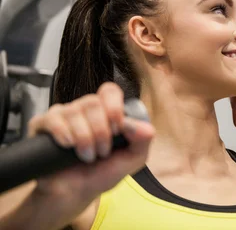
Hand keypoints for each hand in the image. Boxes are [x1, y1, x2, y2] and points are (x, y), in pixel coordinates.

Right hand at [27, 82, 154, 204]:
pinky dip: (62, 132)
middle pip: (92, 102)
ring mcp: (63, 115)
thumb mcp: (131, 160)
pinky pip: (52, 118)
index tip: (117, 130)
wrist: (75, 194)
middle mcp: (84, 109)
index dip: (114, 107)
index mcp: (106, 111)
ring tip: (86, 156)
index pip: (109, 91)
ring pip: (74, 111)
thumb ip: (143, 141)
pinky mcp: (42, 125)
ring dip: (84, 137)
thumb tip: (144, 127)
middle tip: (102, 152)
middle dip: (100, 130)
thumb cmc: (102, 173)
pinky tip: (67, 145)